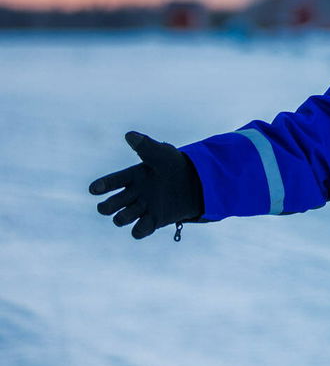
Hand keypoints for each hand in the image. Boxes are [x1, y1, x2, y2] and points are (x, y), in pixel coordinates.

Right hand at [90, 131, 204, 238]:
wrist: (198, 182)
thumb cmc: (176, 165)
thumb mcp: (163, 154)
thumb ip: (146, 146)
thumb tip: (129, 135)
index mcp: (132, 176)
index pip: (110, 182)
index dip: (101, 186)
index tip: (95, 189)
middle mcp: (133, 194)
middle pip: (110, 205)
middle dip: (107, 207)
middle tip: (110, 205)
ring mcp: (142, 208)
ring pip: (121, 218)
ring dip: (122, 217)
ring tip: (134, 210)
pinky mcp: (154, 221)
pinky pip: (138, 231)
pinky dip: (139, 230)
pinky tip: (146, 222)